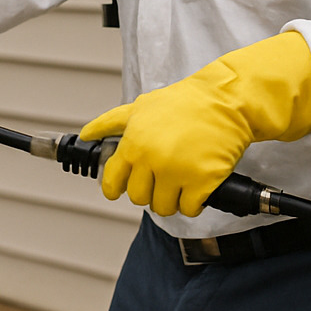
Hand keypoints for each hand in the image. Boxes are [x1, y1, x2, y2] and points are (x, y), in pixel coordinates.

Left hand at [79, 30, 310, 216]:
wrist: (224, 101)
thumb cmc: (184, 103)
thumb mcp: (140, 106)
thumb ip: (109, 123)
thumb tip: (86, 135)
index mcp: (134, 144)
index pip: (112, 182)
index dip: (114, 188)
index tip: (118, 190)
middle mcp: (152, 161)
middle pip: (138, 198)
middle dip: (148, 191)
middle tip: (161, 177)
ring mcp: (177, 174)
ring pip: (164, 208)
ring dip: (172, 198)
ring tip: (180, 180)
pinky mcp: (202, 183)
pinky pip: (190, 209)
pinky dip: (194, 202)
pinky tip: (197, 185)